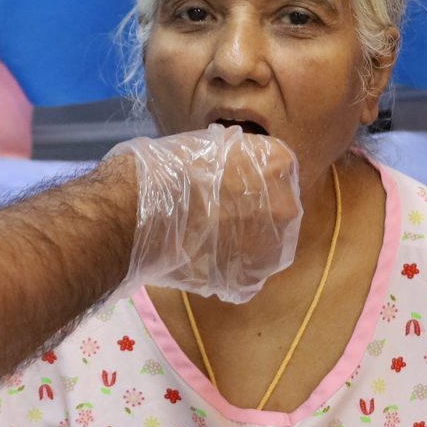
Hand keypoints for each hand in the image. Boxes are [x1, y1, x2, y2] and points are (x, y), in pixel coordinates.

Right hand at [112, 126, 302, 302]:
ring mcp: (271, 250)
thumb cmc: (168, 168)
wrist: (140, 211)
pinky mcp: (248, 282)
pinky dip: (226, 274)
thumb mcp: (208, 143)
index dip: (247, 180)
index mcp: (280, 163)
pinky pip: (243, 278)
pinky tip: (200, 262)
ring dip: (240, 247)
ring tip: (204, 241)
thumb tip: (230, 163)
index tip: (224, 186)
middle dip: (250, 215)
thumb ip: (232, 157)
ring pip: (262, 249)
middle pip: (275, 212)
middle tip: (213, 214)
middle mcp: (287, 207)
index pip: (274, 171)